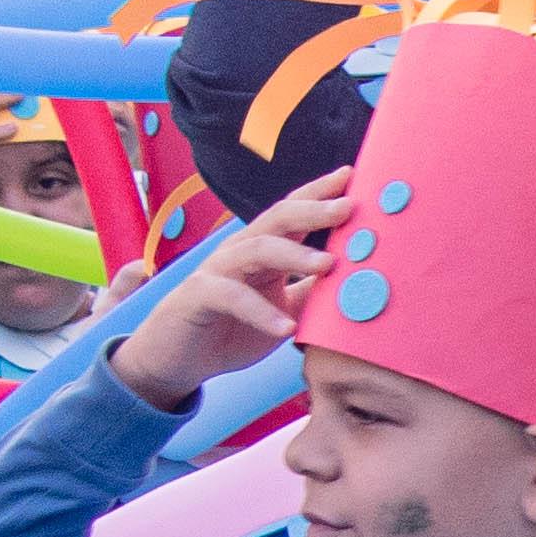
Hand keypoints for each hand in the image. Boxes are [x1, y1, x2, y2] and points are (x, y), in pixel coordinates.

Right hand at [111, 177, 351, 411]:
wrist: (177, 361)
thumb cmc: (232, 330)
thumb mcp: (283, 311)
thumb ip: (312, 294)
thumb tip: (358, 282)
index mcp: (262, 250)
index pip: (292, 213)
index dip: (319, 192)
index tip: (353, 175)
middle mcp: (239, 251)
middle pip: (278, 218)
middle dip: (314, 210)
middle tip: (349, 208)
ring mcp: (216, 270)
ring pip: (257, 249)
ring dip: (295, 255)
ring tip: (328, 265)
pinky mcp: (198, 296)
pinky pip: (231, 296)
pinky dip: (262, 313)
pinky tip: (287, 328)